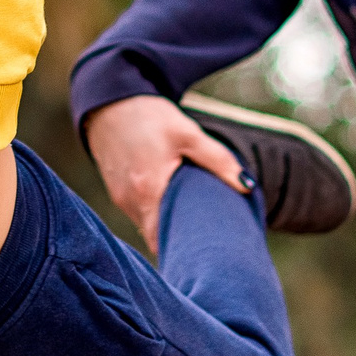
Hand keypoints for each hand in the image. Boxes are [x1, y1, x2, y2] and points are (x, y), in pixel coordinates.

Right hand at [81, 94, 247, 257]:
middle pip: (155, 236)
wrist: (109, 101)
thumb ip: (218, 160)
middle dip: (177, 240)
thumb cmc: (149, 116)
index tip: (204, 254)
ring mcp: (120, 197)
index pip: (162, 241)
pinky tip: (169, 202)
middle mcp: (130, 200)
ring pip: (146, 225)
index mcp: (149, 190)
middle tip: (204, 241)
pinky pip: (137, 212)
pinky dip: (153, 212)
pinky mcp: (116, 190)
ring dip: (164, 225)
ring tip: (190, 221)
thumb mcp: (187, 133)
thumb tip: (247, 185)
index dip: (181, 250)